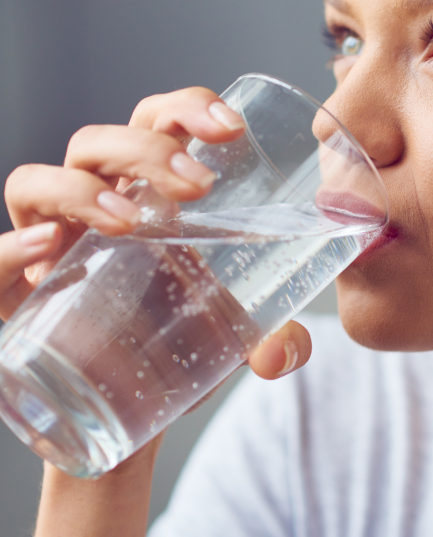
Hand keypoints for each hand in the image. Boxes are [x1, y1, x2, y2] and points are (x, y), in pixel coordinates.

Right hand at [3, 86, 311, 380]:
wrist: (119, 410)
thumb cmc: (172, 348)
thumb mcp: (232, 339)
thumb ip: (273, 341)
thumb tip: (284, 352)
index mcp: (148, 198)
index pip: (156, 125)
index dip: (186, 109)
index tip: (231, 128)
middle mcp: (90, 209)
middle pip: (98, 145)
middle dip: (147, 148)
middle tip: (199, 186)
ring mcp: (46, 248)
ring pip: (36, 183)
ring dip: (81, 189)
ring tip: (130, 220)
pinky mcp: (14, 296)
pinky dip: (9, 249)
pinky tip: (48, 248)